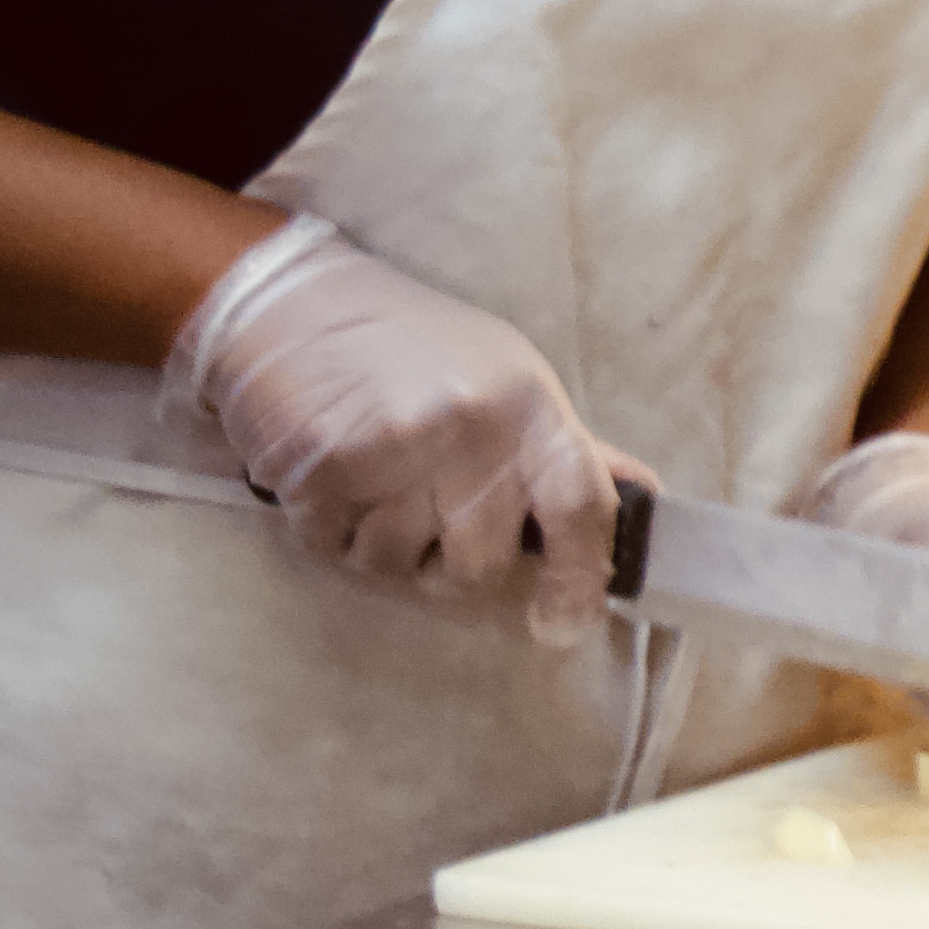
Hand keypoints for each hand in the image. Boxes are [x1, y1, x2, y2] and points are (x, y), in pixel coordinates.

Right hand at [164, 215, 634, 642]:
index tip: (563, 624)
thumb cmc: (411, 345)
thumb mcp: (507, 375)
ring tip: (373, 481)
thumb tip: (637, 494)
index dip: (581, 579)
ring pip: (400, 568)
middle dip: (453, 565)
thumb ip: (564, 449)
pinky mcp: (321, 474)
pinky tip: (332, 478)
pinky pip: (339, 553)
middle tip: (427, 518)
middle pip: (481, 564)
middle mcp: (467, 429)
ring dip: (385, 548)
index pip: (580, 506)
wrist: (292, 305)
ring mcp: (390, 452)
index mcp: (526, 404)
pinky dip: (334, 533)